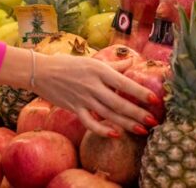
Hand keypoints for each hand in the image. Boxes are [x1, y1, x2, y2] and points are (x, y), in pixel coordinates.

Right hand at [32, 53, 156, 137]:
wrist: (41, 72)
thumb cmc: (68, 64)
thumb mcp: (92, 61)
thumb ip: (113, 65)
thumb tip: (132, 62)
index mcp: (99, 70)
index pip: (124, 83)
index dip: (140, 92)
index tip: (154, 100)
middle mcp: (92, 85)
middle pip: (118, 102)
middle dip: (137, 113)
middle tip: (153, 121)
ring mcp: (83, 98)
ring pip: (108, 114)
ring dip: (126, 123)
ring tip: (142, 130)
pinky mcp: (74, 108)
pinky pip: (90, 123)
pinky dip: (103, 130)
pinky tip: (115, 135)